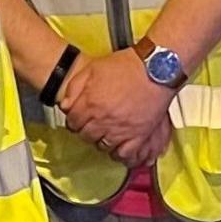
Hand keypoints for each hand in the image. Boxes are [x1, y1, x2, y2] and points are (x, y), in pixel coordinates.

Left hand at [60, 51, 174, 168]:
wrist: (156, 69)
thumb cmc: (126, 66)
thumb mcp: (93, 68)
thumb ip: (75, 87)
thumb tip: (65, 105)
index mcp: (90, 103)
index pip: (72, 122)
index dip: (74, 120)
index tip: (78, 119)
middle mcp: (103, 120)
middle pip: (86, 136)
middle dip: (86, 131)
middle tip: (91, 126)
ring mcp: (121, 130)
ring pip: (104, 147)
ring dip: (101, 142)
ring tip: (105, 135)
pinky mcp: (139, 135)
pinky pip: (126, 154)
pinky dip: (121, 154)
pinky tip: (119, 148)